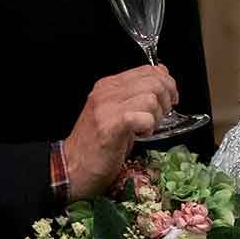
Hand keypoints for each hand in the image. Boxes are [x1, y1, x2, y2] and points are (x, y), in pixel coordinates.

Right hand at [63, 64, 178, 199]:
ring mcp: (107, 107)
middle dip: (166, 99)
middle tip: (161, 116)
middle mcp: (107, 91)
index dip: (166, 83)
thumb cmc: (97, 144)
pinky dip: (148, 127)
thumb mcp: (117, 112)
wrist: (69, 169)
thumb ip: (136, 94)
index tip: (170, 100)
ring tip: (146, 129)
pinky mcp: (110, 126)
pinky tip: (140, 136)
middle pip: (153, 81)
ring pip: (151, 98)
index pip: (148, 69)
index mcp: (108, 84)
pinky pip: (143, 117)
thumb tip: (163, 76)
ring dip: (156, 116)